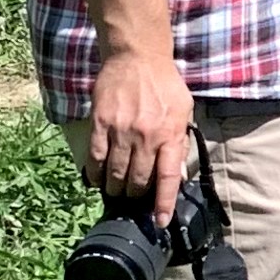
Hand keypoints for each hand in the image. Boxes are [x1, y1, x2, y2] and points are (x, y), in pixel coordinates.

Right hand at [84, 47, 195, 224]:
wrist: (137, 57)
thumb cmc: (164, 84)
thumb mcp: (184, 111)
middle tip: (133, 198)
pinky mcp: (100, 123)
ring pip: (115, 174)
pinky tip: (96, 180)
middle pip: (138, 181)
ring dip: (114, 188)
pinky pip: (95, 158)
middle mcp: (146, 137)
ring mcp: (121, 131)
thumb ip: (179, 141)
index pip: (167, 179)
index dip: (163, 204)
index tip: (160, 222)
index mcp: (170, 135)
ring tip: (115, 191)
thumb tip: (176, 171)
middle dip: (135, 196)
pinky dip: (95, 174)